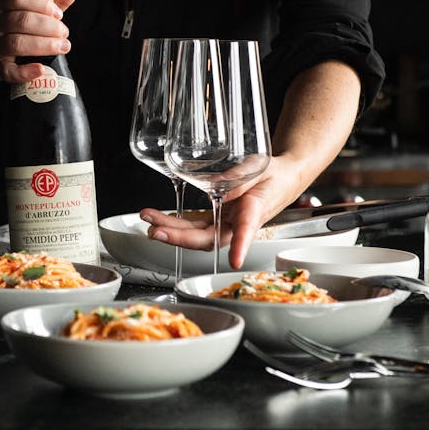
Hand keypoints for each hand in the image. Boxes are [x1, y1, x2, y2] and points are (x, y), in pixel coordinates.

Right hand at [0, 0, 82, 82]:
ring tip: (62, 46)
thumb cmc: (24, 27)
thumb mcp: (39, 10)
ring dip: (43, 45)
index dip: (41, 4)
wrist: (0, 51)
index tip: (58, 13)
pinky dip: (26, 71)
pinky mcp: (0, 67)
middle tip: (64, 33)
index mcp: (4, 4)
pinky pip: (9, 71)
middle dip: (48, 27)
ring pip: (16, 43)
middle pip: (21, 21)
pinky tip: (41, 69)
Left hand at [139, 154, 305, 269]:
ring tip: (147, 220)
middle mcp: (238, 224)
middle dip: (180, 237)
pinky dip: (175, 223)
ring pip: (197, 234)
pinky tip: (158, 219)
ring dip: (171, 229)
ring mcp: (225, 224)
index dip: (240, 246)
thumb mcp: (259, 168)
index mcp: (254, 211)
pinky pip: (195, 225)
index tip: (235, 261)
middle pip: (208, 239)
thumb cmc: (273, 174)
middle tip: (156, 231)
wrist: (281, 178)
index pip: (247, 231)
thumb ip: (238, 177)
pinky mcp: (217, 219)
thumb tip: (215, 185)